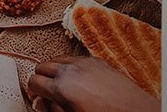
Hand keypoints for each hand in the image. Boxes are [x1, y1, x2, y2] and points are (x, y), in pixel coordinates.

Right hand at [25, 56, 157, 111]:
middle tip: (45, 90)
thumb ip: (54, 110)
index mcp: (61, 88)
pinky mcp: (96, 60)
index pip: (34, 81)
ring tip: (60, 83)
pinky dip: (71, 66)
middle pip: (42, 66)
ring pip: (57, 59)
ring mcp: (83, 63)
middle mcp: (70, 71)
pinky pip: (75, 58)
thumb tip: (45, 104)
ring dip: (55, 70)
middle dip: (41, 78)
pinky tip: (77, 78)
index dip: (32, 90)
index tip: (36, 96)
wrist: (134, 111)